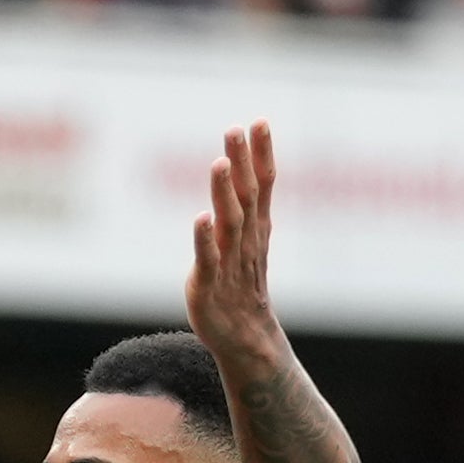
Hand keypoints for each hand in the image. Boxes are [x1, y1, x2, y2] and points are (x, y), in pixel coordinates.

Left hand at [185, 122, 288, 363]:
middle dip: (242, 162)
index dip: (261, 154)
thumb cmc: (241, 286)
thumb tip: (243, 163)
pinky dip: (205, 240)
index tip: (260, 121)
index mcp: (256, 228)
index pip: (262, 185)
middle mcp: (246, 241)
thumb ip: (246, 204)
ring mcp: (229, 263)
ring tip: (219, 163)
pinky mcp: (208, 286)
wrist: (245, 341)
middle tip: (236, 129)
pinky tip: (201, 218)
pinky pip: (208, 260)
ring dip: (224, 192)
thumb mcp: (249, 241)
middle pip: (246, 196)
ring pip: (229, 223)